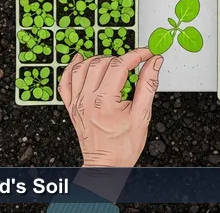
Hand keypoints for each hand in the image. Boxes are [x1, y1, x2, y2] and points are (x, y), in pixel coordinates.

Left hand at [59, 48, 162, 167]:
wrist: (106, 165)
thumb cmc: (123, 146)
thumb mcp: (142, 116)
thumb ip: (148, 85)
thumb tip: (154, 63)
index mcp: (105, 102)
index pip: (120, 65)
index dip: (137, 54)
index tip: (147, 53)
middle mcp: (87, 99)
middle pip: (101, 63)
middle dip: (120, 58)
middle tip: (134, 63)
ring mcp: (76, 102)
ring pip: (82, 68)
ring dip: (99, 60)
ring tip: (114, 64)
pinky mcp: (71, 106)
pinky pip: (65, 81)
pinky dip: (72, 68)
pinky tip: (80, 60)